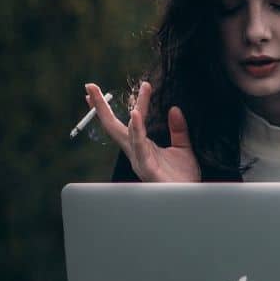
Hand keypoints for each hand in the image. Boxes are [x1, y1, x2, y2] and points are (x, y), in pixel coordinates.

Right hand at [84, 81, 200, 181]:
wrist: (190, 196)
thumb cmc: (183, 177)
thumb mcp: (183, 148)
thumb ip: (177, 129)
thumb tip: (173, 108)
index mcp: (141, 146)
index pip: (129, 121)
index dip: (132, 103)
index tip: (143, 84)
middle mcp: (135, 152)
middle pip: (112, 126)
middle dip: (99, 107)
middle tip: (90, 86)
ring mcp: (138, 159)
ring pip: (124, 132)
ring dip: (112, 113)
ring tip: (102, 94)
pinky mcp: (146, 166)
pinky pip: (139, 144)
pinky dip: (136, 129)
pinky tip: (135, 114)